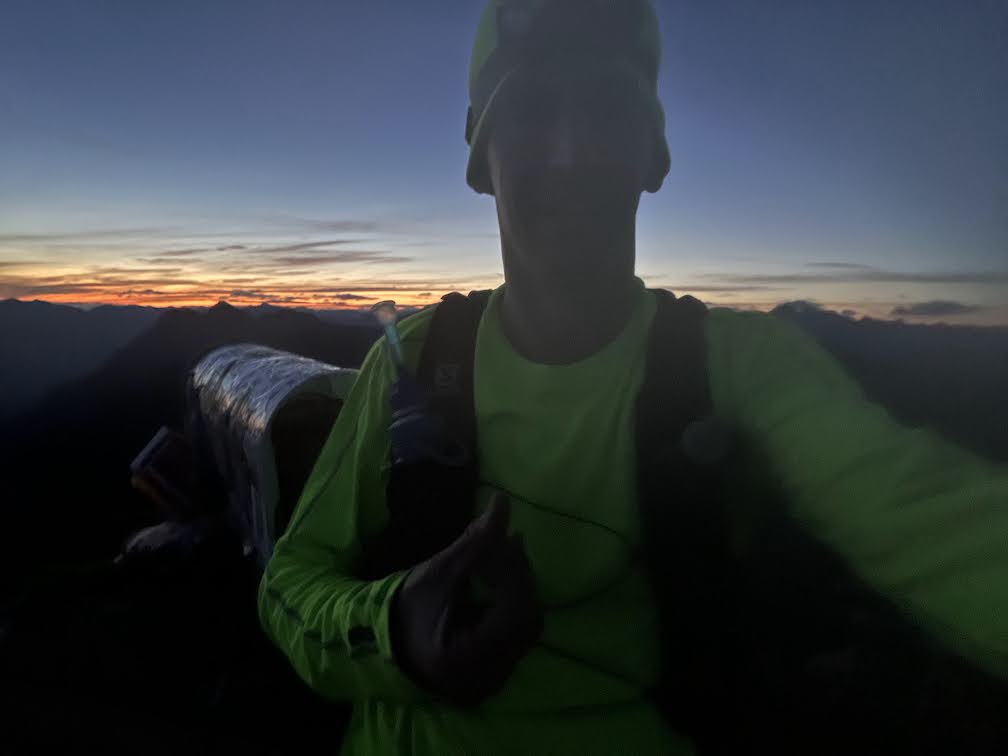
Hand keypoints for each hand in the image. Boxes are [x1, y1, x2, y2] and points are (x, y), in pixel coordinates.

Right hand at [389, 494, 542, 704]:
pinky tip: (505, 578)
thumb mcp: (440, 572)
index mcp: (465, 658)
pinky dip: (515, 603)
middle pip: (526, 622)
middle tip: (512, 541)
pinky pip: (518, 635)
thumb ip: (475, 542)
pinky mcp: (496, 672)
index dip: (516, 574)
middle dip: (521, 578)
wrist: (385, 639)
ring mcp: (492, 680)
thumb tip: (503, 501)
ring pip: (526, 627)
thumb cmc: (408, 605)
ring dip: (521, 588)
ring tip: (510, 553)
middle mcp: (484, 678)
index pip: (514, 614)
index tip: (510, 538)